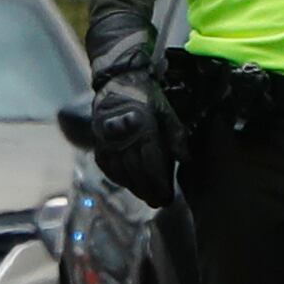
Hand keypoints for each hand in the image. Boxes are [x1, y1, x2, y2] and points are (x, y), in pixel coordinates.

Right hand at [89, 76, 181, 210]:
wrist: (119, 81)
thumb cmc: (149, 96)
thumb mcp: (167, 111)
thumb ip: (176, 135)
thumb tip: (185, 159)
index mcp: (143, 128)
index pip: (151, 163)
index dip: (160, 183)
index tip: (168, 197)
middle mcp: (123, 136)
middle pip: (136, 172)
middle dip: (148, 190)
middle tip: (159, 203)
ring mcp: (108, 140)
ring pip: (120, 171)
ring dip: (133, 187)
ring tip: (146, 198)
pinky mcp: (98, 141)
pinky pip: (106, 165)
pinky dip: (117, 177)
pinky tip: (126, 184)